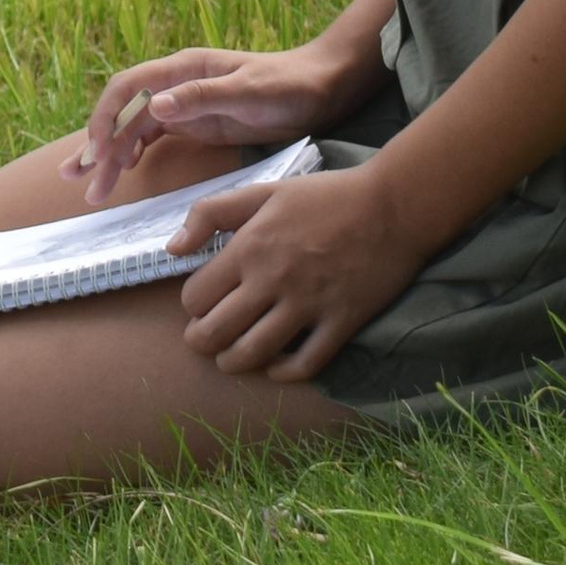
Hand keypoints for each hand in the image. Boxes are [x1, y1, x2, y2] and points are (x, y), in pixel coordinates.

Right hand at [72, 42, 344, 202]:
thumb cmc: (288, 86)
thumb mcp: (249, 92)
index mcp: (184, 69)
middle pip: (124, 112)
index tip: (97, 154)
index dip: (106, 119)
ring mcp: (185, 104)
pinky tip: (124, 172)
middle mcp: (177, 84)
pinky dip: (134, 153)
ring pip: (134, 128)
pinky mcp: (196, 123)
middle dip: (99, 144)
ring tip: (92, 188)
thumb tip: (157, 106)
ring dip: (111, 155)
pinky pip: (153, 137)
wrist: (320, 88)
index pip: (128, 89)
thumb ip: (203, 97)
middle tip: (79, 182)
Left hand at [170, 165, 423, 379]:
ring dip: (233, 362)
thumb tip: (172, 248)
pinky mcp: (340, 323)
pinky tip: (274, 366)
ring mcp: (308, 306)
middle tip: (205, 339)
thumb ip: (212, 213)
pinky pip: (303, 365)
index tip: (203, 303)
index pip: (197, 297)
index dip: (193, 304)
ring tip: (230, 358)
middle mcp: (273, 281)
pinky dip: (282, 373)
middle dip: (201, 342)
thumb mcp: (265, 191)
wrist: (393, 205)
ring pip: (253, 354)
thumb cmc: (326, 196)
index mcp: (250, 247)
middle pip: (216, 333)